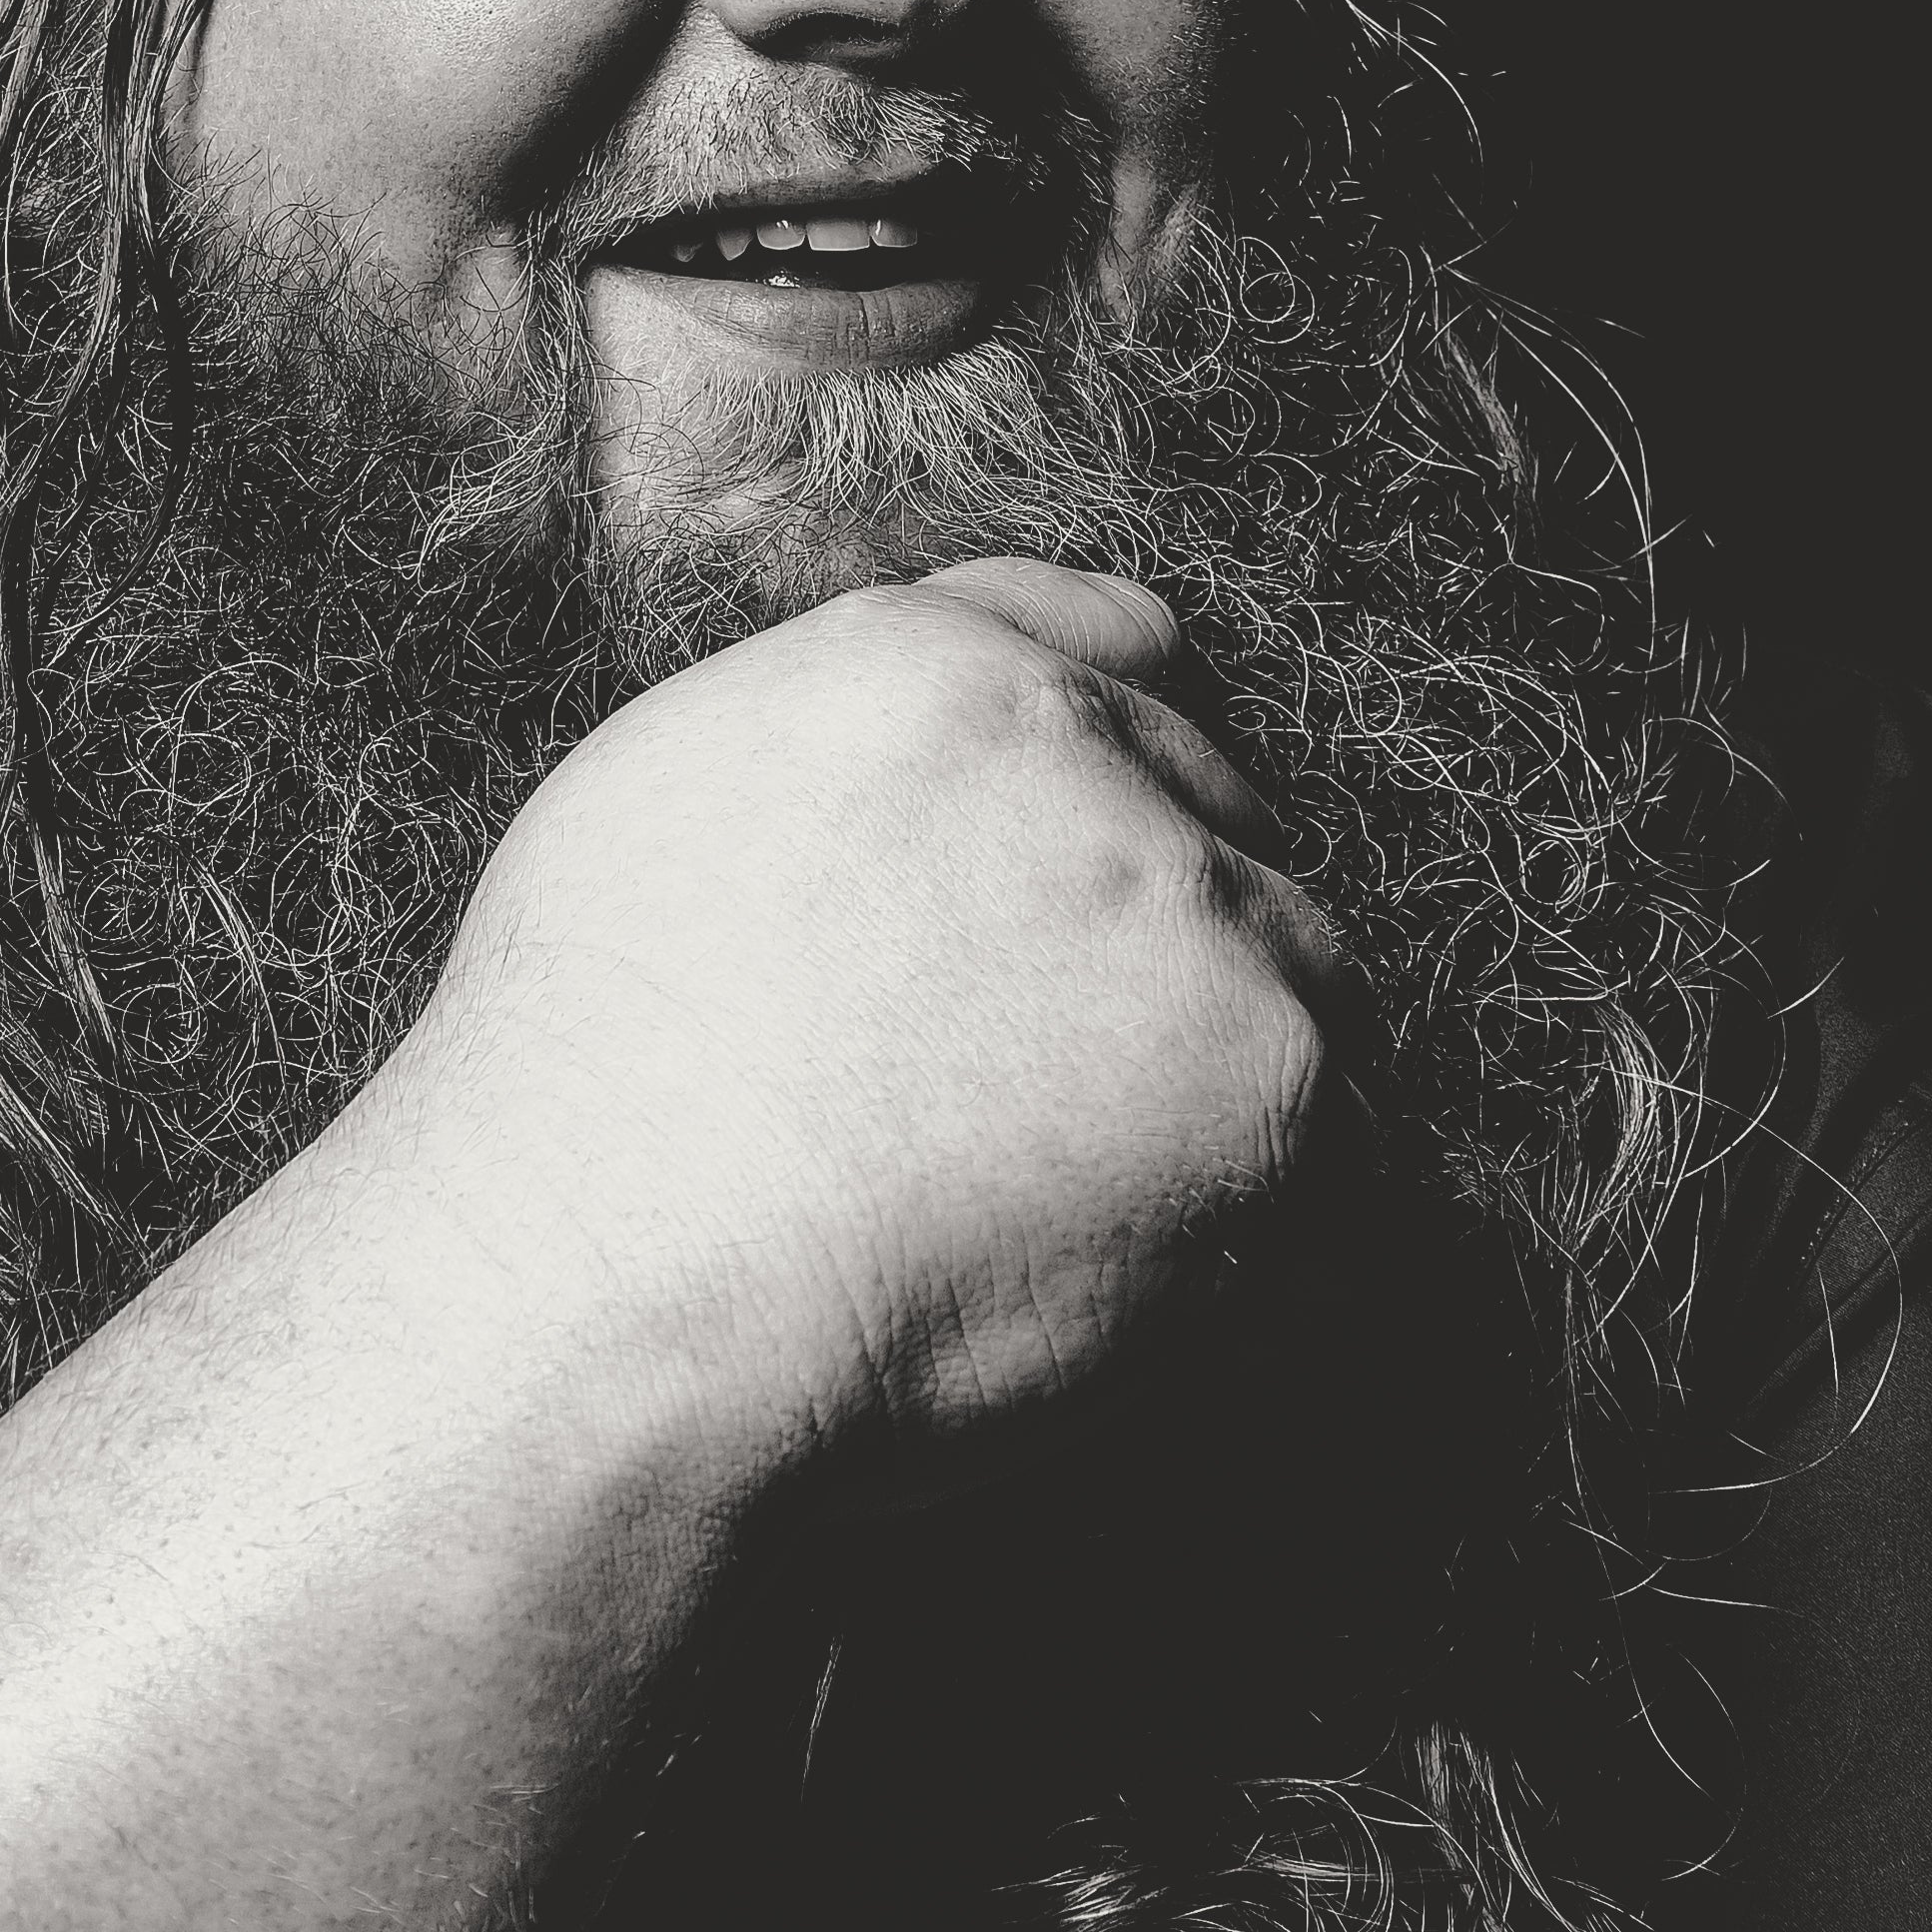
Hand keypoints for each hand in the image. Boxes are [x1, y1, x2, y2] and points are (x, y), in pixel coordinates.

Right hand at [380, 557, 1333, 1496]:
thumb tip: (930, 774)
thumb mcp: (664, 804)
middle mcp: (1082, 754)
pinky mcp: (1276, 1091)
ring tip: (1092, 1186)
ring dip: (1235, 1059)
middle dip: (1173, 919)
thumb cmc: (581, 1088)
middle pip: (1219, 807)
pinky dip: (1280, 1209)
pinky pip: (1350, 1145)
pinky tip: (1139, 1262)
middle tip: (1079, 1066)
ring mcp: (1195, 916)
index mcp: (929, 667)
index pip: (1113, 640)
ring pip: (1302, 969)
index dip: (1125, 747)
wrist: (608, 1291)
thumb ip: (840, 739)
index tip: (1115, 842)